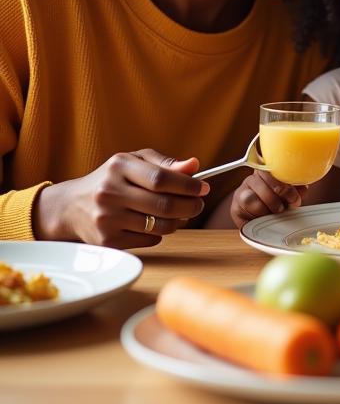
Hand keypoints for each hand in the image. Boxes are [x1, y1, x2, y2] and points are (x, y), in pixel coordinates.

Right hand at [32, 150, 209, 247]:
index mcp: (119, 166)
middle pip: (164, 205)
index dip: (188, 185)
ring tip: (182, 214)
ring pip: (159, 226)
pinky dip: (160, 234)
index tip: (203, 187)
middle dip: (190, 206)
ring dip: (179, 221)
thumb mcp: (135, 162)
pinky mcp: (107, 241)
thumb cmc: (112, 179)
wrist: (71, 206)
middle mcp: (110, 192)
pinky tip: (156, 224)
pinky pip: (149, 240)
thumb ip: (165, 163)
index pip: (162, 179)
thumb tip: (194, 165)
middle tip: (198, 204)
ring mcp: (107, 219)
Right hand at [229, 170, 306, 227]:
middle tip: (284, 208)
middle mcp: (251, 179)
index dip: (283, 185)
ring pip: (249, 199)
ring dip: (265, 209)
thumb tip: (303, 188)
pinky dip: (256, 217)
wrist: (267, 221)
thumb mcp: (292, 194)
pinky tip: (264, 218)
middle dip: (276, 199)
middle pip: (260, 184)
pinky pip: (244, 212)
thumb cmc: (281, 203)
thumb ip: (297, 189)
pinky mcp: (235, 208)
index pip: (270, 170)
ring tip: (274, 214)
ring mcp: (241, 193)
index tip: (294, 199)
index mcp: (267, 171)